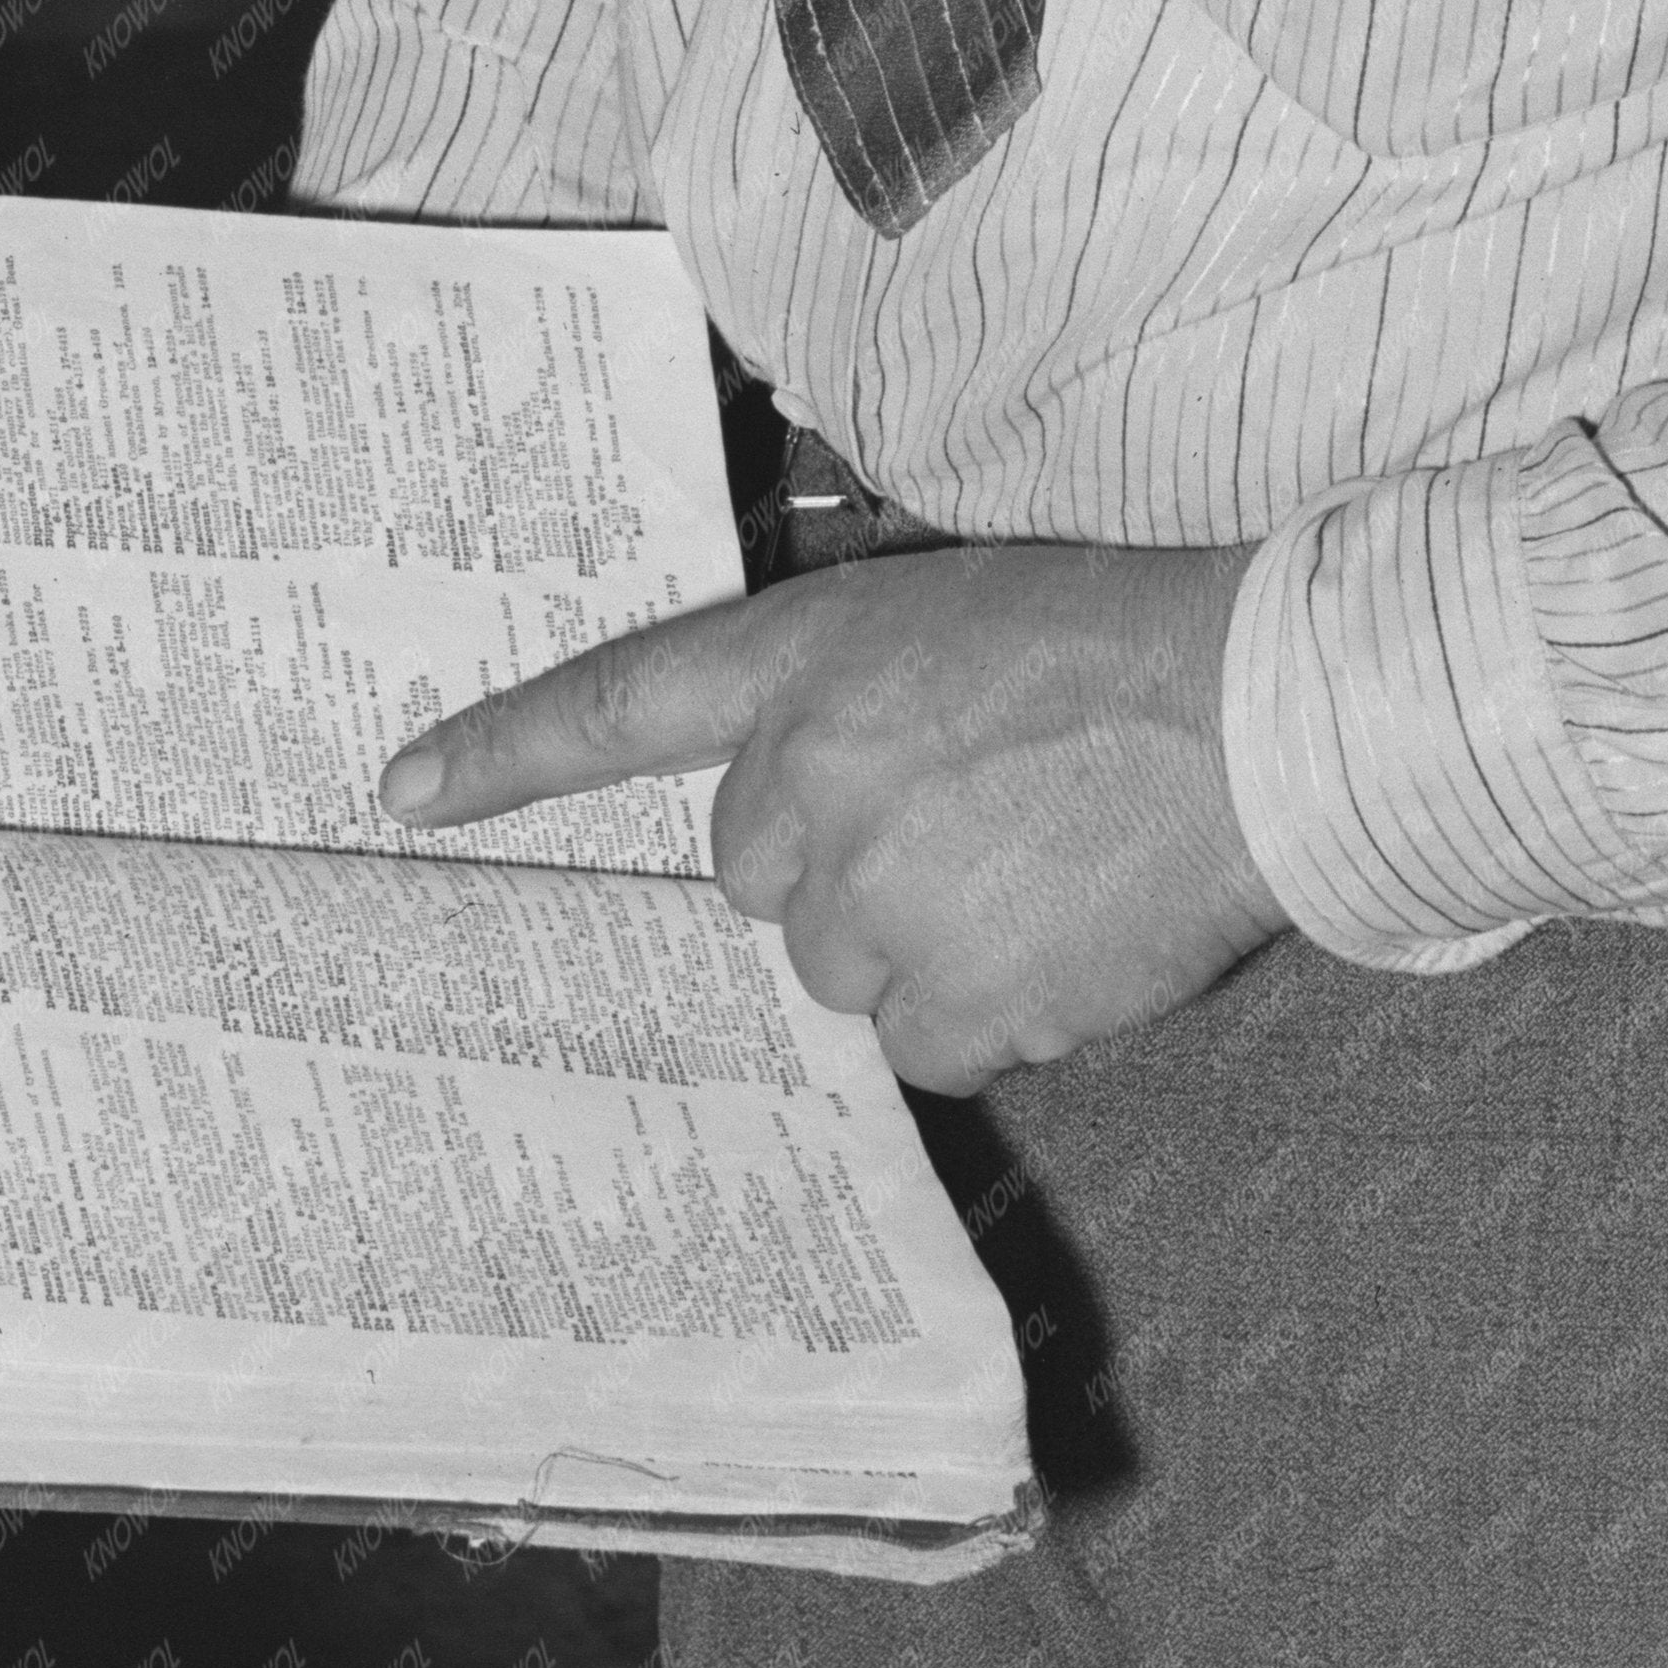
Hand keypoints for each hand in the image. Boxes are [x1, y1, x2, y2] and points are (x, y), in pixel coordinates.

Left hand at [377, 541, 1286, 1090]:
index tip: (402, 794)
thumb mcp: (962, 624)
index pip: (620, 707)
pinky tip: (1070, 940)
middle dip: (845, 868)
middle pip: (761, 878)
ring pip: (846, 970)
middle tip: (977, 824)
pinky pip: (928, 1042)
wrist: (1266, 715)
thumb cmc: (1141, 648)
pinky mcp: (947, 1002)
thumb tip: (837, 833)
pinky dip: (993, 1013)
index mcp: (810, 663)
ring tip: (1049, 874)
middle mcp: (809, 786)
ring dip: (927, 946)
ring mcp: (871, 903)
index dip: (504, 756)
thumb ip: (862, 714)